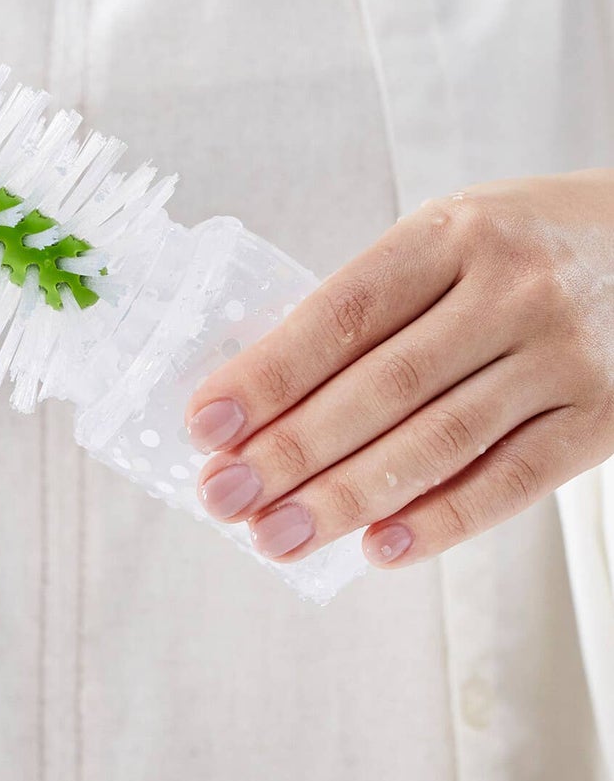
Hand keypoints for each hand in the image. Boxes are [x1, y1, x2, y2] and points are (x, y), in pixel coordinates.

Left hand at [182, 173, 613, 567]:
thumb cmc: (526, 242)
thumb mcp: (451, 234)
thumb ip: (379, 301)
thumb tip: (269, 393)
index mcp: (452, 233)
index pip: (343, 313)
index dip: (269, 372)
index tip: (206, 422)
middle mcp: (510, 291)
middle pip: (382, 385)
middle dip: (291, 450)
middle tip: (224, 496)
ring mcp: (564, 358)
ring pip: (440, 441)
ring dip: (348, 498)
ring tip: (277, 535)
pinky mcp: (605, 418)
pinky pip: (513, 481)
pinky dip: (442, 520)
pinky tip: (379, 548)